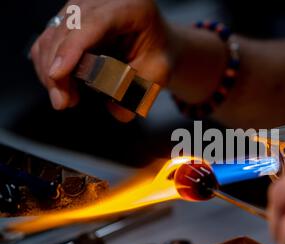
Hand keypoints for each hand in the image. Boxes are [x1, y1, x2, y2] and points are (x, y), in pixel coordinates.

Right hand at [30, 0, 172, 121]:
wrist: (153, 43)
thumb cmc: (156, 55)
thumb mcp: (158, 74)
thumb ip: (140, 92)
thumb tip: (119, 113)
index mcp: (131, 7)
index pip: (95, 23)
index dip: (72, 48)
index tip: (58, 74)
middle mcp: (102, 0)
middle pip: (67, 30)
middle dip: (58, 70)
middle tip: (63, 103)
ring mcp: (82, 6)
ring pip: (52, 36)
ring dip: (51, 72)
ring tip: (66, 100)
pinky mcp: (68, 19)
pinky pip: (48, 41)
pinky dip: (49, 66)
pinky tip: (62, 87)